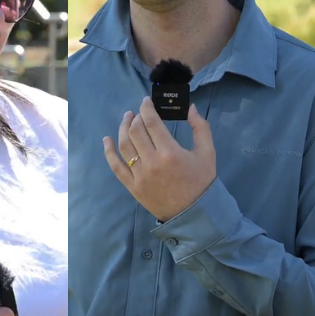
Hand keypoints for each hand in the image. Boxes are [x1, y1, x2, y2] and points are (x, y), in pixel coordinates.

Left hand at [103, 97, 216, 221]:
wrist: (194, 214)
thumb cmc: (202, 182)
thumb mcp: (207, 153)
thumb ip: (200, 128)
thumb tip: (190, 107)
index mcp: (170, 152)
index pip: (151, 122)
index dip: (146, 108)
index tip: (145, 102)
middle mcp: (152, 162)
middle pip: (135, 131)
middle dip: (135, 118)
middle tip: (137, 113)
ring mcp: (139, 175)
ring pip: (124, 146)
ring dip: (122, 129)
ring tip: (126, 120)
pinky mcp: (132, 186)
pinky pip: (115, 166)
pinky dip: (109, 151)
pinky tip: (107, 140)